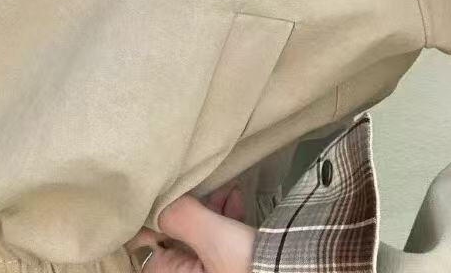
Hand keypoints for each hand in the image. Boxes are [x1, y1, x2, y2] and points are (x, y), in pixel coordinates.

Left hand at [124, 182, 254, 272]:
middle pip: (176, 240)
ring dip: (211, 211)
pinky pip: (219, 244)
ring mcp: (214, 272)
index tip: (160, 192)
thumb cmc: (252, 266)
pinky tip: (237, 201)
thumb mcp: (213, 237)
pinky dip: (226, 221)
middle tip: (200, 186)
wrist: (303, 268)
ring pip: (199, 238)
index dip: (151, 218)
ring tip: (227, 191)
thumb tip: (156, 202)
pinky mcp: (233, 267)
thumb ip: (179, 216)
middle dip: (188, 209)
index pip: (147, 249)